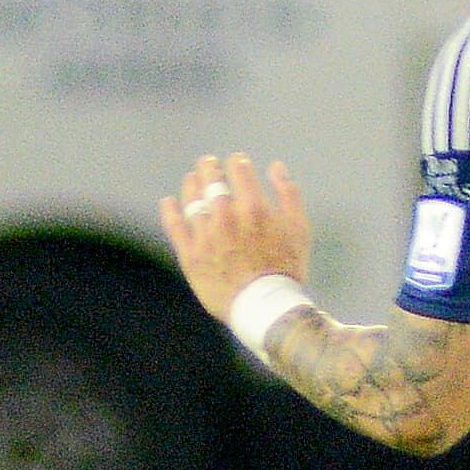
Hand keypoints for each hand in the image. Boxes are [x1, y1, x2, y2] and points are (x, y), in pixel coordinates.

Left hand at [159, 152, 313, 318]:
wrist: (265, 307)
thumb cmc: (286, 268)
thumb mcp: (299, 228)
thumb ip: (289, 194)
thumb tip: (277, 167)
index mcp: (253, 208)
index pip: (238, 170)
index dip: (236, 162)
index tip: (236, 162)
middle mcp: (226, 218)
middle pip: (211, 180)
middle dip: (209, 167)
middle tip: (208, 163)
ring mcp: (205, 236)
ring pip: (192, 199)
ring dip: (191, 185)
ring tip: (192, 180)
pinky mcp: (190, 255)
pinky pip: (175, 226)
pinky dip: (170, 211)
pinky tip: (169, 203)